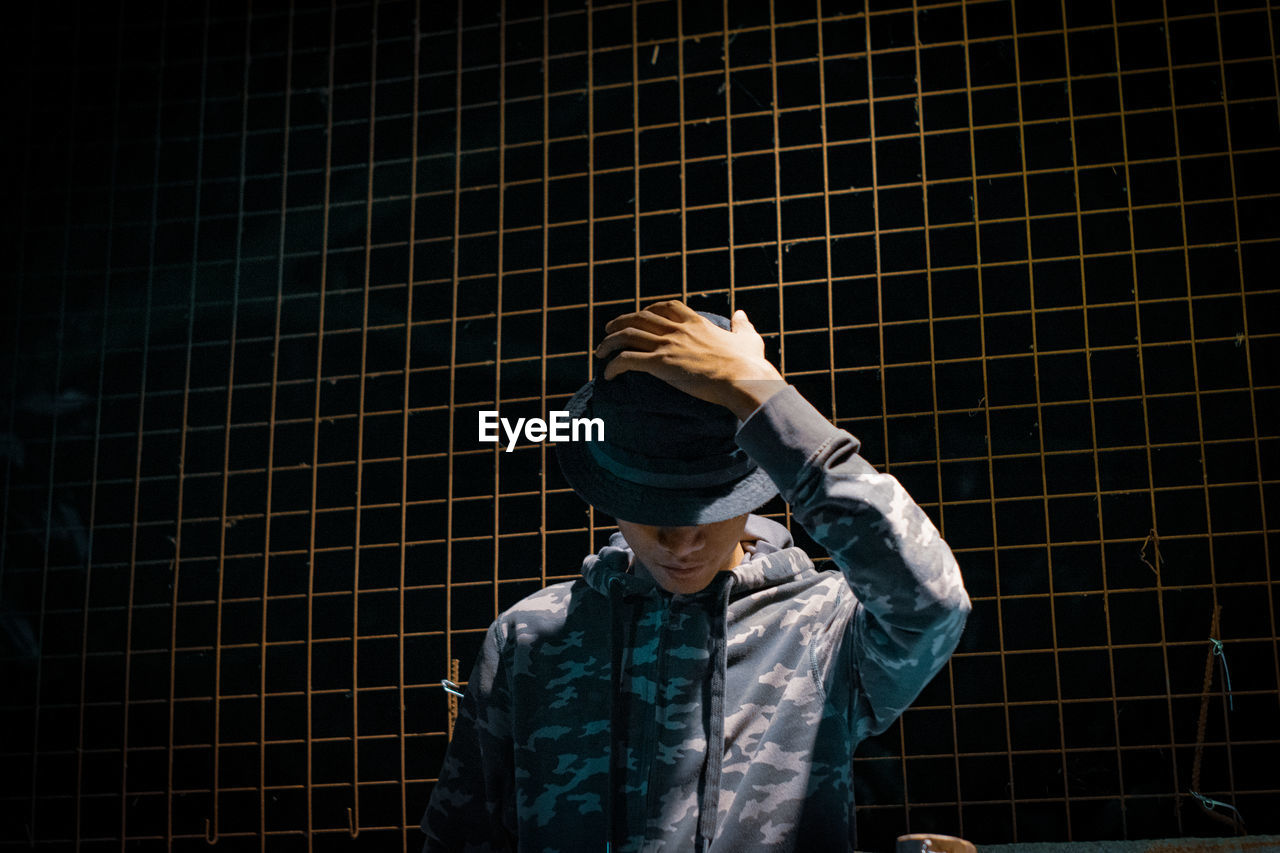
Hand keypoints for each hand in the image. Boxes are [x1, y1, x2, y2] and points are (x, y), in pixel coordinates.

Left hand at [595, 301, 785, 418]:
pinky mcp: (661, 364)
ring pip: (627, 335)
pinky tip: (608, 374)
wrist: (744, 379)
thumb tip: (741, 313)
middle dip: (620, 322)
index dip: (648, 309)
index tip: (639, 316)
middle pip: (639, 317)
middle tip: (608, 331)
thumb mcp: (748, 338)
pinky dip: (613, 365)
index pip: (666, 306)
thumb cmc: (749, 364)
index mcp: (696, 322)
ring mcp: (668, 345)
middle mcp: (678, 329)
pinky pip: (627, 359)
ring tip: (600, 352)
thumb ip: (742, 324)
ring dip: (609, 343)